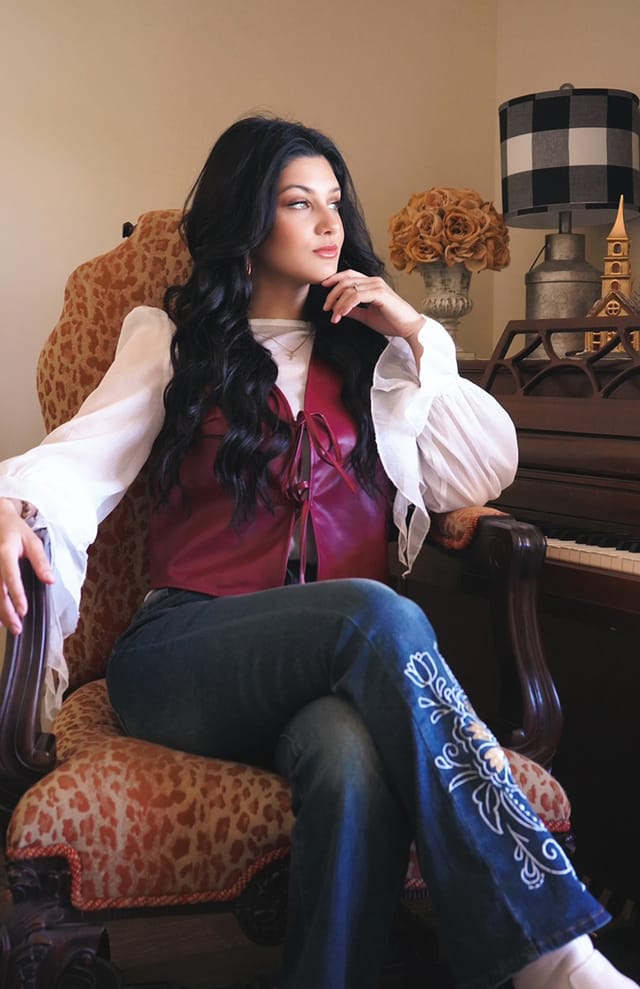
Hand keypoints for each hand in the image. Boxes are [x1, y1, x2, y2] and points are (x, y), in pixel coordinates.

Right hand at [0, 498, 53, 634]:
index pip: (11, 577)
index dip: (16, 595)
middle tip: (17, 628)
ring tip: (8, 626)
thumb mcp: (32, 541)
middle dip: (6, 612)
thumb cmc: (15, 531)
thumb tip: (50, 581)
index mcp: (5, 553)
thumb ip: (41, 561)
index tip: (23, 611)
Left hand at [321, 270, 424, 342]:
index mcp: (371, 283)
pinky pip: (357, 296)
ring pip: (349, 288)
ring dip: (338, 303)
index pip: (349, 275)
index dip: (334, 279)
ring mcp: (377, 286)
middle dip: (332, 294)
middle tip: (326, 308)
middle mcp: (374, 281)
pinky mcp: (380, 294)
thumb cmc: (392, 322)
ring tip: (334, 316)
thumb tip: (340, 310)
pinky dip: (346, 305)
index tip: (323, 289)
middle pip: (346, 280)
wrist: (408, 328)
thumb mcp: (367, 316)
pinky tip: (342, 314)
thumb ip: (355, 311)